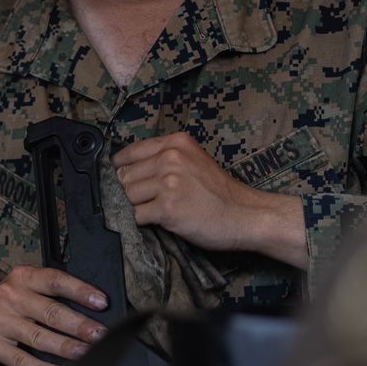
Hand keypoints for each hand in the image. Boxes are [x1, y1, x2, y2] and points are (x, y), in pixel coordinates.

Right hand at [0, 266, 109, 365]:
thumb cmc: (2, 314)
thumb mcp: (22, 297)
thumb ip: (48, 299)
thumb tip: (90, 314)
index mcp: (21, 277)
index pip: (55, 280)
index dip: (80, 291)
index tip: (101, 302)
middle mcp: (8, 295)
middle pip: (51, 311)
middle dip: (80, 325)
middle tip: (100, 336)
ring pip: (39, 336)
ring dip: (66, 348)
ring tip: (85, 355)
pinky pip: (21, 359)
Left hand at [112, 132, 308, 270]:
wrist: (246, 215)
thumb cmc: (221, 192)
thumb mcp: (194, 160)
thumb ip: (164, 158)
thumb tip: (127, 170)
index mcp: (175, 143)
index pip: (129, 152)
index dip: (121, 169)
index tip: (120, 179)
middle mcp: (170, 158)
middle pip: (124, 176)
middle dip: (130, 191)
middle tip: (146, 201)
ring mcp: (168, 182)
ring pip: (127, 196)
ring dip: (136, 208)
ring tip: (156, 211)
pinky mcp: (167, 208)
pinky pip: (137, 216)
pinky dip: (144, 222)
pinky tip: (160, 221)